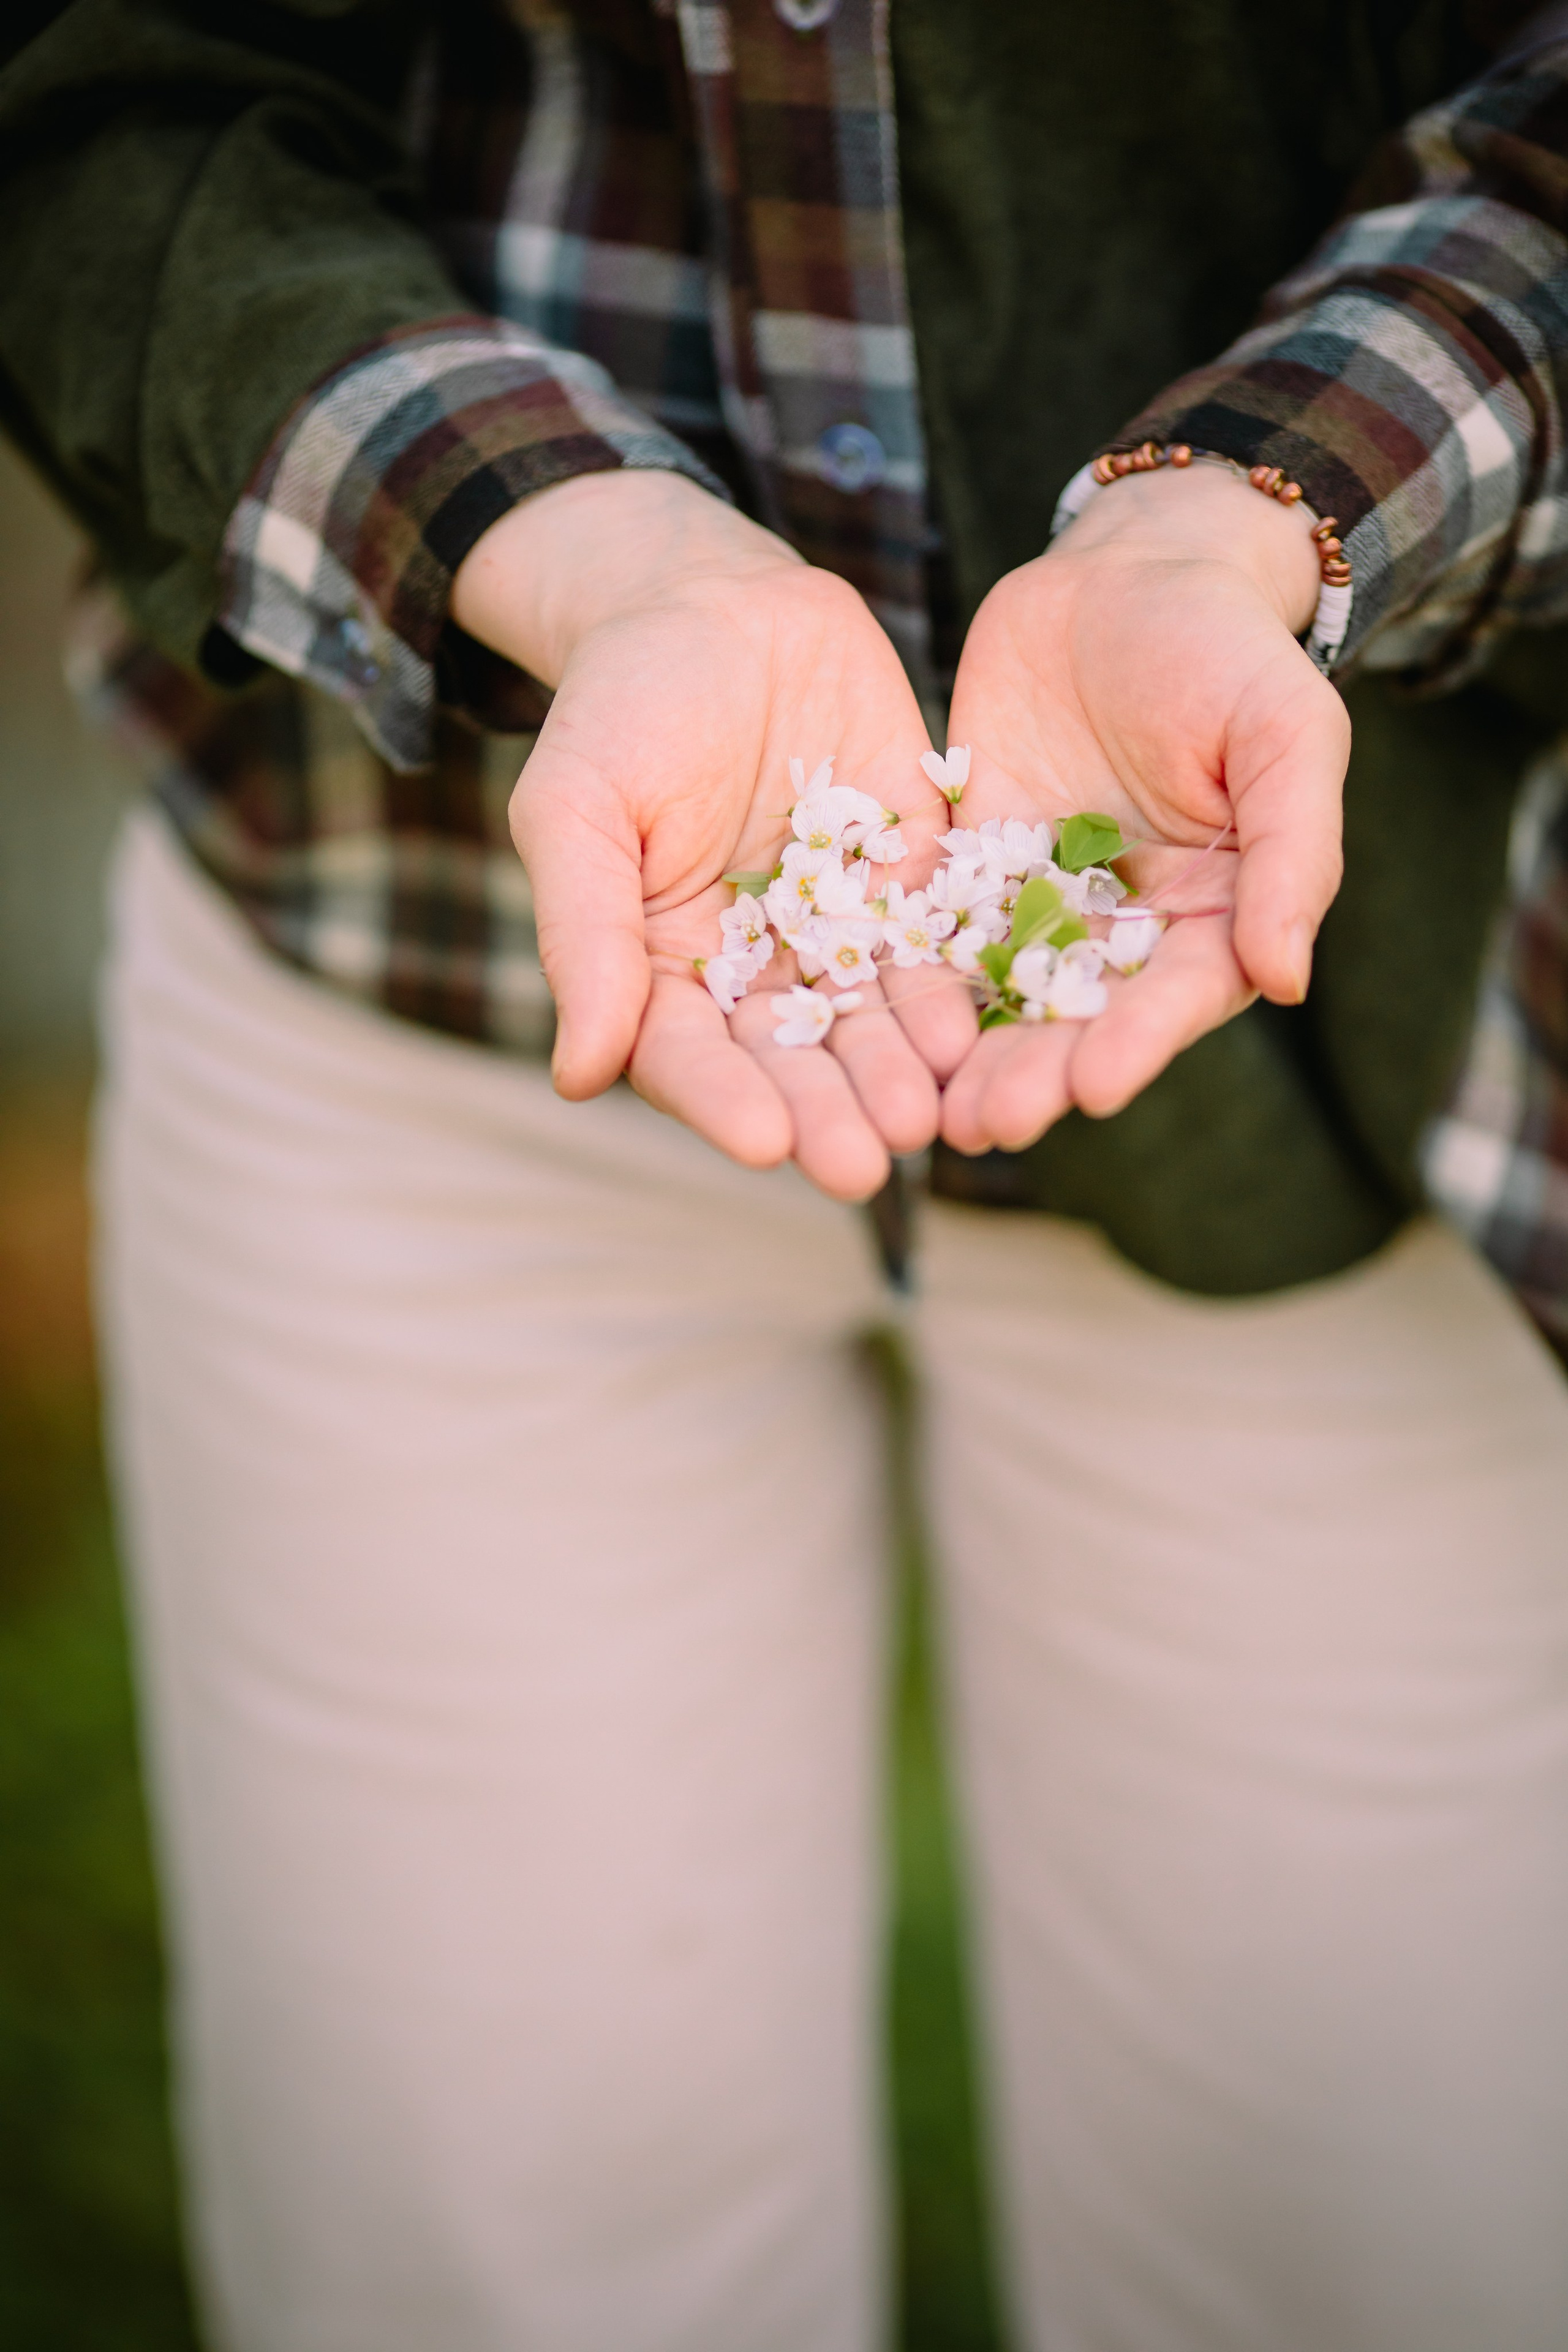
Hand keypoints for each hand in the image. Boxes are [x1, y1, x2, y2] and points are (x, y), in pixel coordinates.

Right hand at [452, 471, 974, 1200]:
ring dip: (900, 1073)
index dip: (725, 1102)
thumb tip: (575, 1077)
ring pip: (872, 1021)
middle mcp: (755, 972)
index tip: (762, 1144)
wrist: (717, 604)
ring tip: (929, 1117)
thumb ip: (584, 937)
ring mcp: (838, 931)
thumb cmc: (619, 705)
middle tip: (866, 1164)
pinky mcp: (911, 883)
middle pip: (794, 1061)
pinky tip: (976, 1027)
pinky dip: (955, 990)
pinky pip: (937, 947)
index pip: (690, 1058)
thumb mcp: (577, 808)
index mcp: (663, 973)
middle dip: (830, 1112)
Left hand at [936, 461, 1349, 1154]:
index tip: (1092, 1088)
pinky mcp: (968, 867)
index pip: (1175, 999)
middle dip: (1032, 1075)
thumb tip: (1287, 978)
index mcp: (1211, 916)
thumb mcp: (1284, 735)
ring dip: (963, 1056)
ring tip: (925, 1111)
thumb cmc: (1228, 652)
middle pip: (1077, 1020)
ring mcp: (1040, 902)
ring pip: (999, 996)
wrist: (1130, 573)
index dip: (1136, 1046)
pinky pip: (932, 931)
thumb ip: (1293, 854)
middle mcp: (1124, 929)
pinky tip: (863, 1023)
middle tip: (983, 1125)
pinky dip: (903, 980)